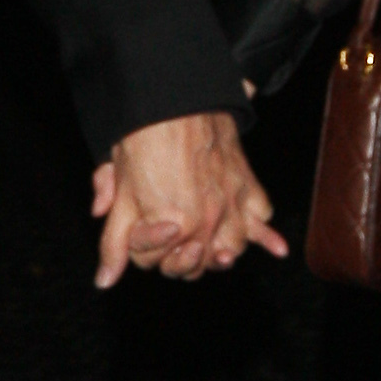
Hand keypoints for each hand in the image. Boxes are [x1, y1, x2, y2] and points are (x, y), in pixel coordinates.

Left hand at [91, 110, 287, 287]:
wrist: (174, 99)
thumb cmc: (143, 142)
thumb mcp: (121, 193)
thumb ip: (114, 243)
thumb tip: (104, 281)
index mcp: (174, 228)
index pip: (153, 262)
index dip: (139, 246)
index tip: (136, 225)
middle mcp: (207, 222)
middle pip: (193, 265)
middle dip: (176, 256)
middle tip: (167, 237)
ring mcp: (231, 205)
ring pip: (230, 250)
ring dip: (219, 253)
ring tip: (209, 248)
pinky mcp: (247, 186)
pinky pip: (262, 219)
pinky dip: (266, 234)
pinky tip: (276, 249)